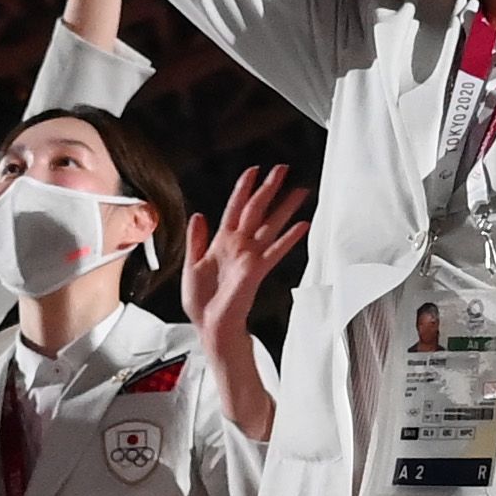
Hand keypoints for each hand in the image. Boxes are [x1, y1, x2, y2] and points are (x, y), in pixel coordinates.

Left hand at [182, 163, 311, 347]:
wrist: (209, 326)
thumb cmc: (201, 302)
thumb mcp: (192, 265)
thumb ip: (196, 239)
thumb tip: (198, 215)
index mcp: (221, 242)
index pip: (235, 208)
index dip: (243, 188)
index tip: (254, 171)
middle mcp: (239, 246)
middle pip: (257, 210)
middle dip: (269, 188)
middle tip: (282, 169)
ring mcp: (250, 256)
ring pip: (270, 225)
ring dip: (286, 207)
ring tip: (301, 191)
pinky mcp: (256, 270)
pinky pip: (275, 250)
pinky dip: (288, 238)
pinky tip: (303, 226)